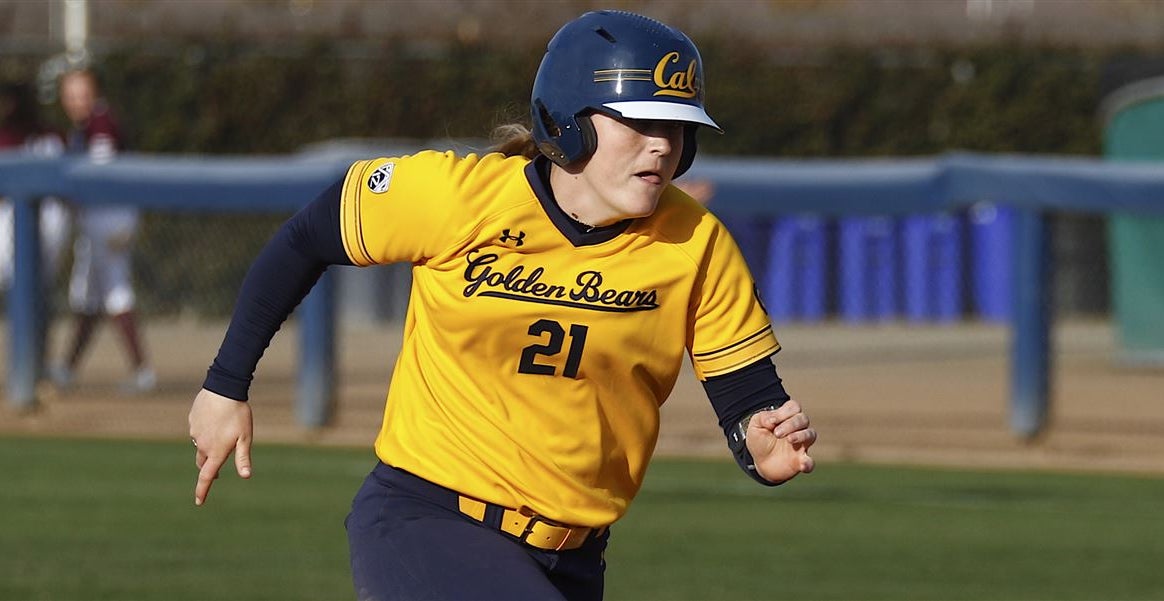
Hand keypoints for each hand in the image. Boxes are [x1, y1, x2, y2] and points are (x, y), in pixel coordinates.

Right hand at [188, 388, 252, 505]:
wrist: (223, 389)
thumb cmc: (238, 414)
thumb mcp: (245, 437)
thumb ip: (243, 458)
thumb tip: (245, 476)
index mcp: (216, 452)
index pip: (207, 477)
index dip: (202, 491)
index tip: (199, 502)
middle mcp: (202, 445)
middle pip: (203, 463)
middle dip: (208, 468)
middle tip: (215, 473)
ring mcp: (195, 433)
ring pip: (200, 445)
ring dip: (208, 447)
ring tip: (221, 437)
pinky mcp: (192, 421)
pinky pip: (198, 430)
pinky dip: (205, 431)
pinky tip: (214, 421)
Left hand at [746, 400, 815, 484]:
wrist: (760, 462)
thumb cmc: (760, 440)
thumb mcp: (755, 426)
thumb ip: (762, 418)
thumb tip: (772, 419)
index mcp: (787, 418)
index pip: (794, 407)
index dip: (784, 412)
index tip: (772, 421)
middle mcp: (798, 429)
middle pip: (803, 419)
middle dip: (790, 424)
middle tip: (777, 434)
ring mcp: (801, 445)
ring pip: (811, 434)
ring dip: (801, 435)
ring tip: (789, 439)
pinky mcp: (800, 461)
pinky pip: (810, 462)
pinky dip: (808, 463)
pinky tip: (802, 464)